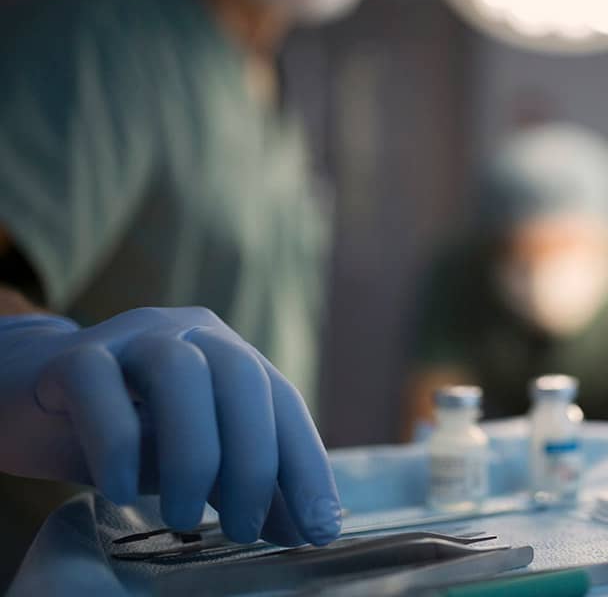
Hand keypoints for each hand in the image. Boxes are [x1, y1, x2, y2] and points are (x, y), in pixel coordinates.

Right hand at [0, 307, 341, 545]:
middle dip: (253, 462)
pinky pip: (100, 385)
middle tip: (243, 529)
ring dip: (192, 454)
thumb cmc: (127, 428)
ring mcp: (131, 336)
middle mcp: (191, 333)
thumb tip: (306, 528)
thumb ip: (244, 485)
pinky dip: (118, 442)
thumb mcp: (194, 459)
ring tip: (181, 517)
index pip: (283, 403)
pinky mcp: (74, 356)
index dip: (307, 466)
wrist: (32, 396)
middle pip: (241, 378)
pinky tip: (121, 491)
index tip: (321, 527)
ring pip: (180, 374)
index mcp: (230, 354)